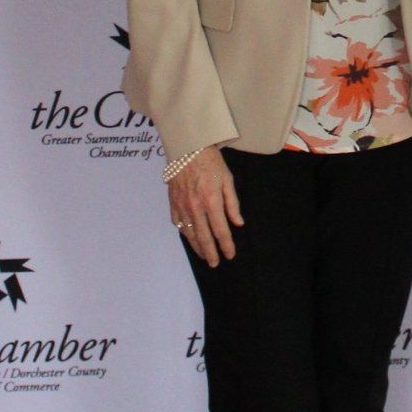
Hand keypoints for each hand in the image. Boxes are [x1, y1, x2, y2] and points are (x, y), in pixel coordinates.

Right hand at [167, 148, 242, 264]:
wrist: (187, 147)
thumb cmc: (211, 161)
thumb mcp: (228, 180)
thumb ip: (232, 203)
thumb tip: (238, 223)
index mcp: (212, 201)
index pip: (221, 230)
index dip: (226, 245)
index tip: (230, 254)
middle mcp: (196, 207)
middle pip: (204, 237)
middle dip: (210, 253)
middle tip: (214, 264)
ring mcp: (182, 206)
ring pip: (189, 233)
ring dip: (197, 247)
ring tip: (203, 256)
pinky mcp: (173, 202)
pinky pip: (178, 223)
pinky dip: (184, 233)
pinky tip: (190, 237)